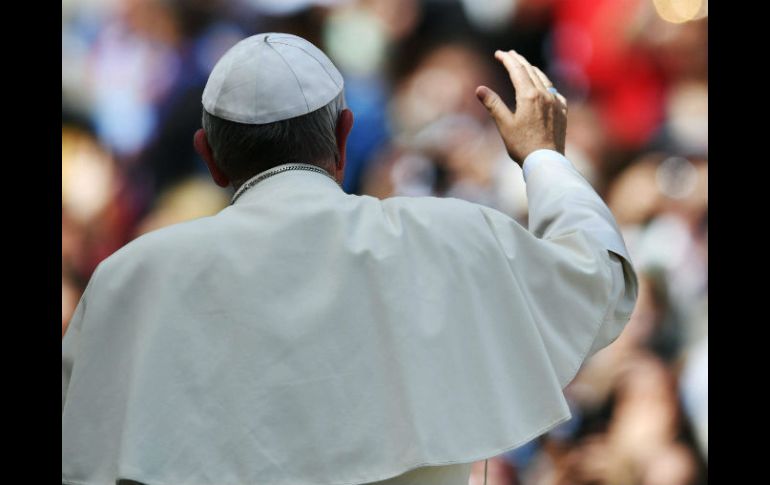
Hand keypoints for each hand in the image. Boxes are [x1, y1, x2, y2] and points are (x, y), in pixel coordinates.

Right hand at [475, 50, 567, 164]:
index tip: (499, 53)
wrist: (546, 161)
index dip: (507, 59)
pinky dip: (546, 85)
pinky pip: (555, 92)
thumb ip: (493, 104)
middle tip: (510, 54)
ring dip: (533, 70)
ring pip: (544, 79)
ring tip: (526, 66)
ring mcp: (556, 103)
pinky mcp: (562, 112)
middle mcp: (544, 95)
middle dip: (519, 61)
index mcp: (529, 96)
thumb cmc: (522, 145)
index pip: (517, 70)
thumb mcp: (504, 125)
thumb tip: (479, 89)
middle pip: (531, 71)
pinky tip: (545, 88)